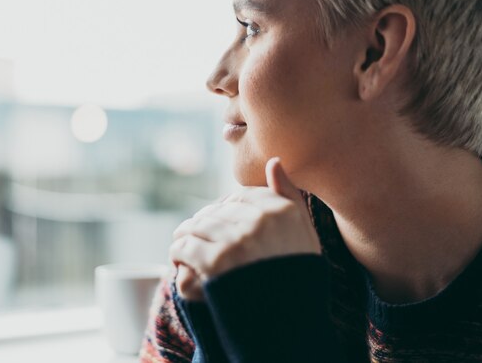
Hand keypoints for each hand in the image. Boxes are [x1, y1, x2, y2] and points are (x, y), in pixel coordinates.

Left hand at [170, 157, 320, 299]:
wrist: (289, 321)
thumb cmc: (297, 274)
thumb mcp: (303, 231)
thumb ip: (288, 194)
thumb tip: (274, 161)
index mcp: (282, 209)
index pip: (240, 197)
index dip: (226, 210)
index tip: (219, 222)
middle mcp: (260, 221)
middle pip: (217, 212)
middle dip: (203, 224)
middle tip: (192, 234)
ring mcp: (238, 240)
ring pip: (198, 225)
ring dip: (186, 235)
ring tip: (182, 245)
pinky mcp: (217, 261)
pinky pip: (186, 245)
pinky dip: (178, 251)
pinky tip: (179, 258)